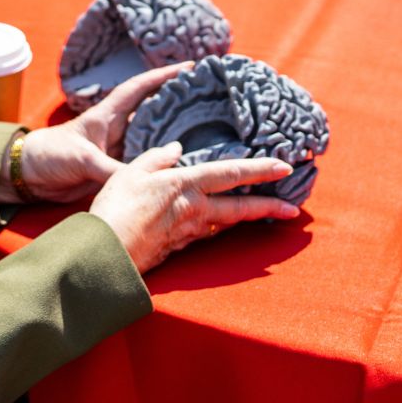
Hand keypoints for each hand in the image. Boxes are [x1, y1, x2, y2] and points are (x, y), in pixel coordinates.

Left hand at [0, 63, 192, 203]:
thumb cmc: (50, 155)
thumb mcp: (82, 159)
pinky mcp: (115, 168)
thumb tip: (144, 181)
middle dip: (180, 104)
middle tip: (212, 101)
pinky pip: (144, 163)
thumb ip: (111, 169)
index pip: (140, 87)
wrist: (29, 175)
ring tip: (210, 134)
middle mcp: (117, 129)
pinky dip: (160, 164)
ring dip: (175, 136)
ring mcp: (117, 148)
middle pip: (155, 111)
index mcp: (107, 115)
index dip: (164, 75)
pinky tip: (183, 167)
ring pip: (153, 138)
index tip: (191, 65)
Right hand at [89, 143, 300, 273]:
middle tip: (293, 210)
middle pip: (240, 208)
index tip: (285, 167)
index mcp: (185, 184)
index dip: (260, 169)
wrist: (108, 252)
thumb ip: (157, 158)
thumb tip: (177, 149)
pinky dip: (218, 228)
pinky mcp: (179, 247)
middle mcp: (195, 209)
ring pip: (226, 223)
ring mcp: (189, 232)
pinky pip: (206, 234)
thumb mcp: (131, 172)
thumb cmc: (115, 208)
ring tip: (264, 215)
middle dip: (269, 207)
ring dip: (247, 219)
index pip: (231, 173)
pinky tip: (218, 225)